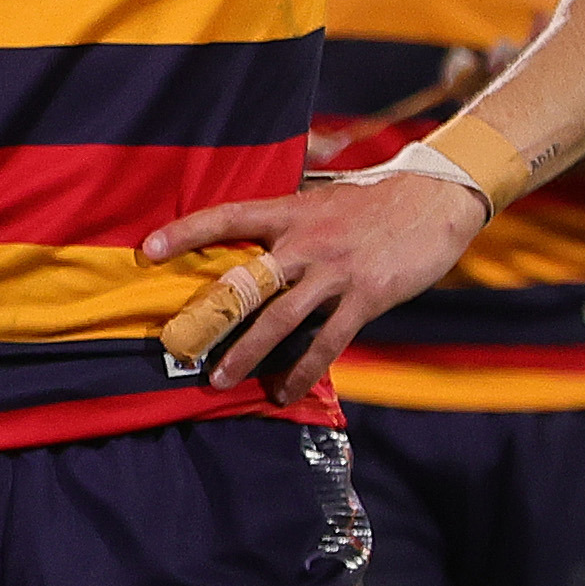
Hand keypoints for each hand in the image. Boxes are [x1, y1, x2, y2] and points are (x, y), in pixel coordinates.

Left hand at [142, 169, 490, 402]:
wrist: (436, 200)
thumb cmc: (373, 199)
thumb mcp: (322, 194)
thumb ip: (287, 212)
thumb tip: (251, 221)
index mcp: (289, 213)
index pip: (226, 217)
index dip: (186, 232)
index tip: (149, 249)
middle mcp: (304, 242)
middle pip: (245, 282)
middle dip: (210, 316)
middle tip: (177, 344)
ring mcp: (333, 272)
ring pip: (278, 320)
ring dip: (246, 354)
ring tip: (218, 379)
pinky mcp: (364, 298)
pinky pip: (326, 342)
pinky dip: (303, 370)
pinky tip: (285, 391)